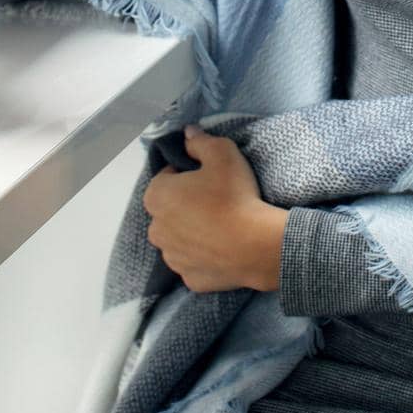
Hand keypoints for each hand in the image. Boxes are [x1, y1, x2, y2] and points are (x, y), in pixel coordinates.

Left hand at [141, 125, 287, 293]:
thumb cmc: (234, 195)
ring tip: (222, 227)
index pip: (167, 177)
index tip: (209, 177)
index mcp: (156, 196)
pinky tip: (224, 248)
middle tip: (217, 201)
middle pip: (170, 210)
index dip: (188, 174)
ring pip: (179, 239)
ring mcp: (172, 258)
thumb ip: (200, 140)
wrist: (256, 245)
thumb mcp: (222, 152)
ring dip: (193, 232)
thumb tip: (188, 132)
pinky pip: (194, 262)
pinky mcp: (190, 279)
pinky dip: (205, 256)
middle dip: (187, 205)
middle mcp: (156, 229)